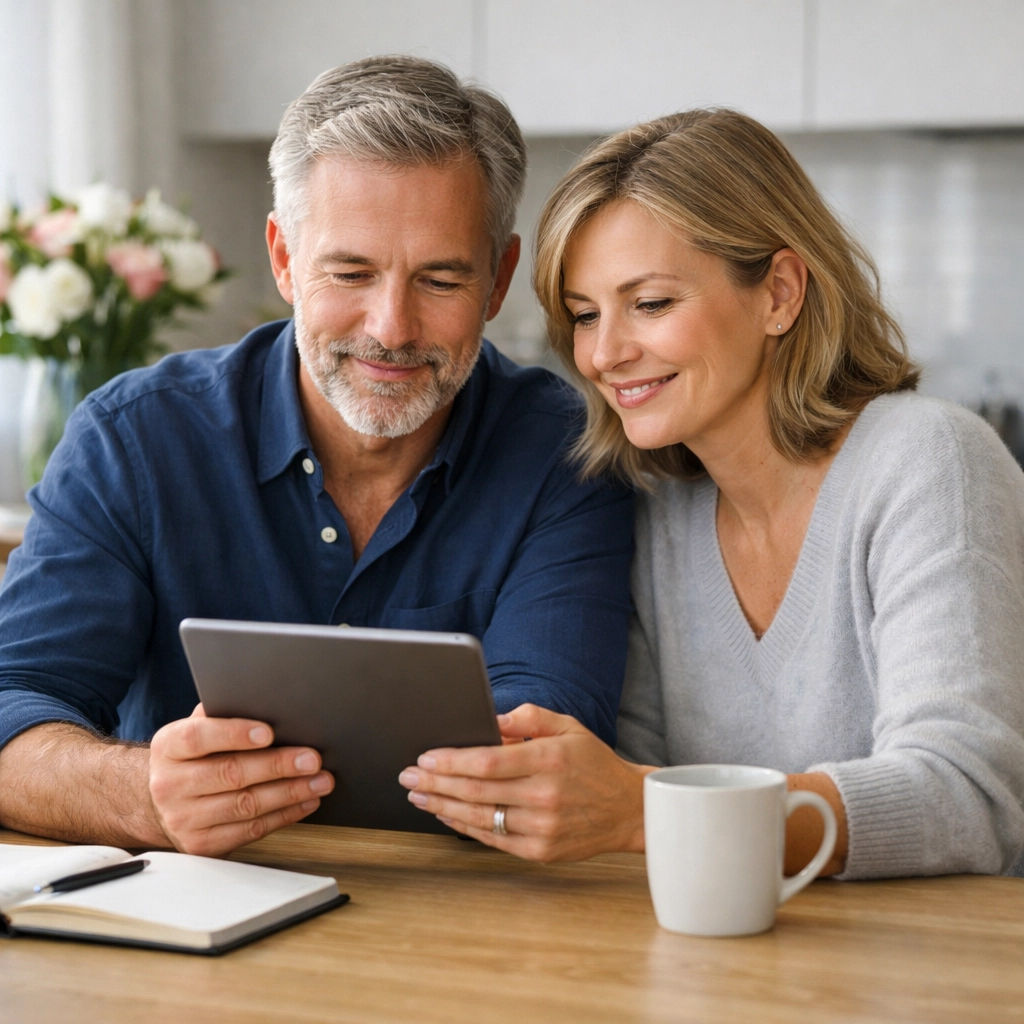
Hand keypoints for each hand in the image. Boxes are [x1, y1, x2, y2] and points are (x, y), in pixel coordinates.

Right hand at [148, 704, 333, 855]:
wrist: (165, 801)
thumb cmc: (194, 756)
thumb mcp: (197, 729)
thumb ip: (223, 715)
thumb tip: (269, 702)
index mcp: (168, 747)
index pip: (197, 737)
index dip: (234, 734)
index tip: (268, 732)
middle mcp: (170, 785)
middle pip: (230, 773)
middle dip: (278, 765)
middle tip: (312, 759)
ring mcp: (183, 819)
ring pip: (245, 805)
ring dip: (290, 793)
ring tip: (320, 781)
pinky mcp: (202, 844)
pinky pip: (250, 830)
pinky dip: (284, 815)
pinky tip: (306, 802)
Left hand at [398, 704, 653, 861]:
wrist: (629, 809)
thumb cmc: (594, 763)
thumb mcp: (567, 726)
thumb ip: (527, 717)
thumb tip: (489, 719)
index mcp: (548, 760)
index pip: (487, 762)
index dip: (451, 762)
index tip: (424, 758)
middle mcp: (544, 795)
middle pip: (476, 791)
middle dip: (435, 784)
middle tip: (407, 777)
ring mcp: (542, 827)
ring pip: (480, 818)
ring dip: (442, 807)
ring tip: (418, 797)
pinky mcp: (541, 852)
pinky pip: (494, 840)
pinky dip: (465, 827)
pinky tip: (447, 815)